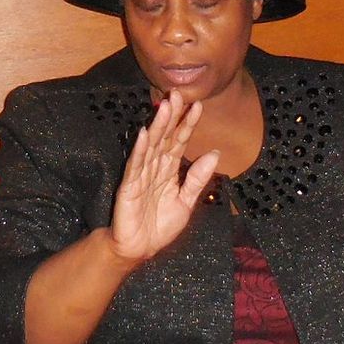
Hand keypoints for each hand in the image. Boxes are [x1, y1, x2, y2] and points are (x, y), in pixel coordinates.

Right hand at [107, 92, 220, 263]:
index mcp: (169, 170)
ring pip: (152, 146)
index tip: (198, 105)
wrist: (139, 249)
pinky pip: (136, 166)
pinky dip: (140, 150)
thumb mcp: (186, 203)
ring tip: (165, 107)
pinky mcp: (129, 187)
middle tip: (178, 94)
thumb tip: (214, 153)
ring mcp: (141, 175)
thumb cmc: (159, 227)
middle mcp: (155, 168)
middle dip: (172, 116)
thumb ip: (198, 179)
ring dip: (158, 126)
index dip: (188, 124)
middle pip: (165, 138)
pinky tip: (145, 134)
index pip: (179, 142)